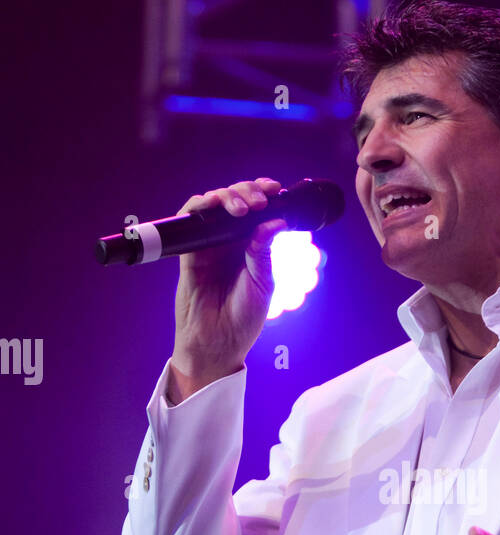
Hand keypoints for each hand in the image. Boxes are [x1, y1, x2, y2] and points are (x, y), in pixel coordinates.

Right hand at [171, 177, 286, 381]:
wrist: (218, 345)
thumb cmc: (243, 320)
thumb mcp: (262, 284)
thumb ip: (263, 253)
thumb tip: (273, 222)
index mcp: (252, 247)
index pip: (257, 211)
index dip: (263, 194)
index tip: (275, 189)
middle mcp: (229, 242)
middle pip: (234, 201)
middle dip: (246, 191)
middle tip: (259, 201)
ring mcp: (208, 245)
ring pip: (212, 205)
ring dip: (226, 196)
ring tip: (241, 206)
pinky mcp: (189, 252)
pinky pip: (190, 222)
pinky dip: (199, 207)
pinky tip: (213, 205)